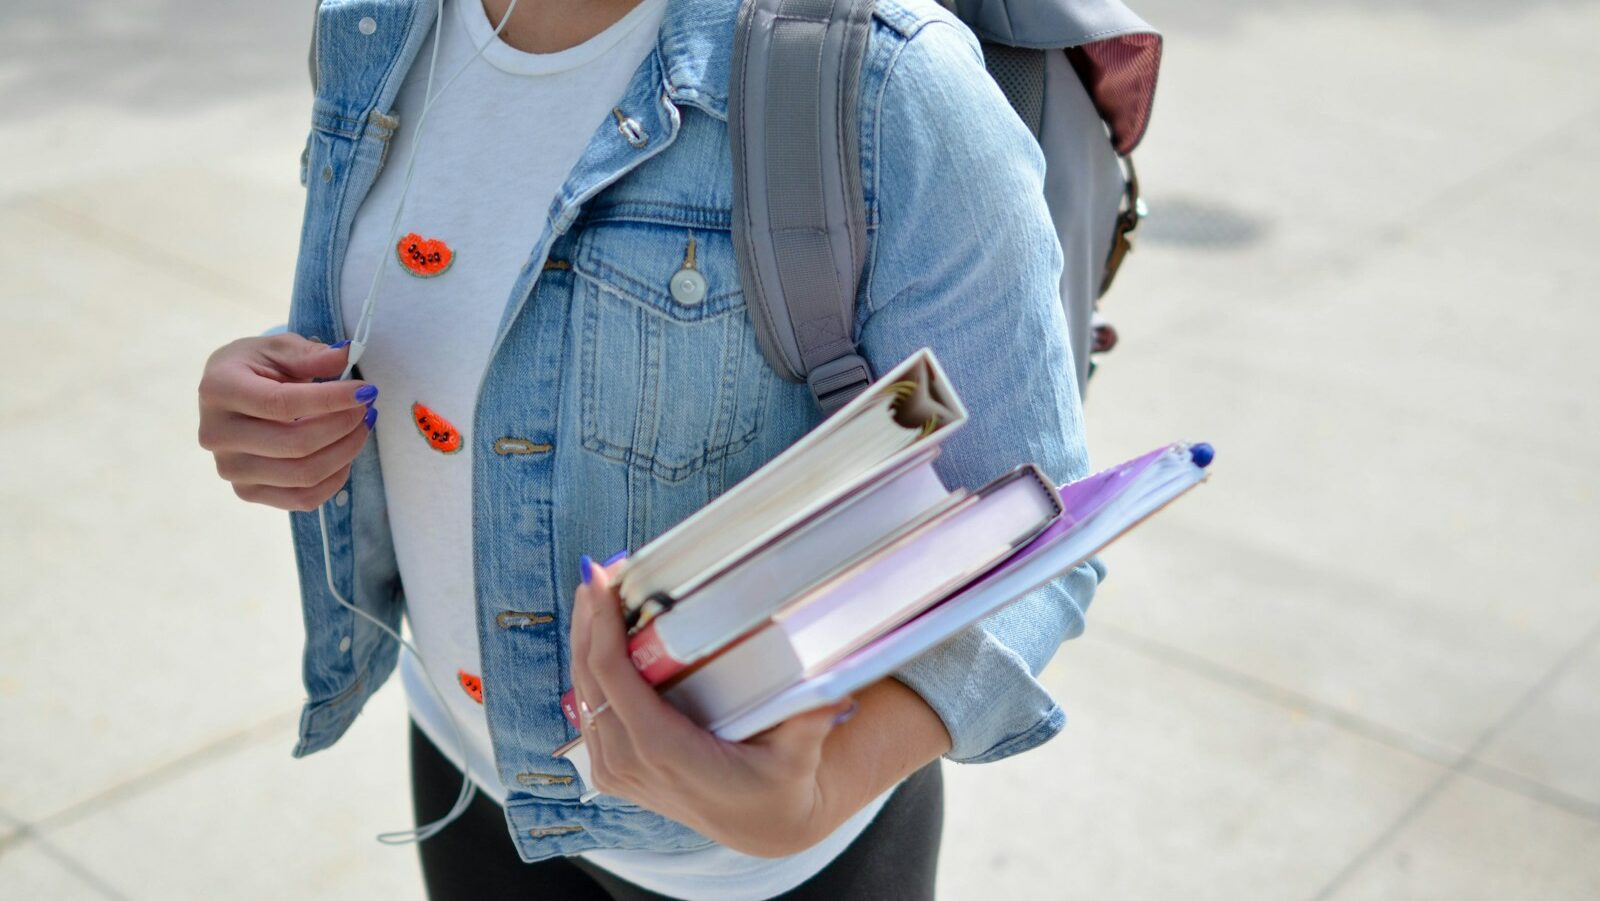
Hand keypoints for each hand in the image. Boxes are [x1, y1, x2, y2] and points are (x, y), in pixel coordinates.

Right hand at [197, 333, 377, 511]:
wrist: (229, 395)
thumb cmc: (255, 367)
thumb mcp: (278, 348)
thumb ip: (311, 354)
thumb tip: (346, 356)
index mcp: (219, 390)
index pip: (282, 403)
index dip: (331, 399)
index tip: (366, 391)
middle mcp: (217, 434)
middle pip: (296, 444)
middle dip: (344, 426)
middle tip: (367, 408)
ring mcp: (230, 469)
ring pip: (304, 475)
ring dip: (346, 451)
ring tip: (361, 427)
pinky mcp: (247, 492)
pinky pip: (302, 499)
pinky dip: (335, 479)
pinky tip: (345, 454)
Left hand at [569, 557, 855, 857]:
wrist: (762, 827)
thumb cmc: (779, 786)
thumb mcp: (798, 756)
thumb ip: (810, 721)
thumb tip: (834, 689)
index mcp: (664, 751)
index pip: (613, 678)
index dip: (601, 625)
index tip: (602, 580)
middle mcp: (630, 763)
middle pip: (588, 677)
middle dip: (588, 620)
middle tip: (597, 571)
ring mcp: (616, 770)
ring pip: (582, 693)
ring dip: (584, 640)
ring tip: (596, 592)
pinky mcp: (614, 771)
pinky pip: (589, 711)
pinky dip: (589, 669)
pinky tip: (597, 635)